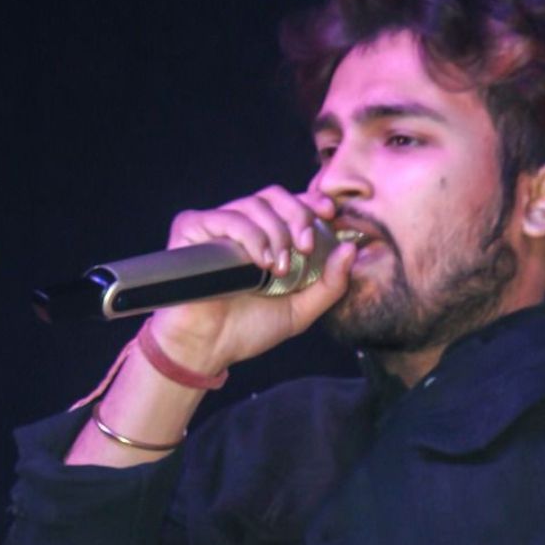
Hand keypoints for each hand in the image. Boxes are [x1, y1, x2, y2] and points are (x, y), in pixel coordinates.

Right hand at [149, 185, 357, 374]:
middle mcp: (241, 226)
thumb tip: (352, 249)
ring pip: (254, 205)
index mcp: (265, 238)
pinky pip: (226, 217)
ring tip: (276, 269)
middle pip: (274, 196)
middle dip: (298, 216)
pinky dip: (249, 235)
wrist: (208, 349)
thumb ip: (329, 284)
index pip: (290, 204)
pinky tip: (259, 261)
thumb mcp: (300, 310)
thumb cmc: (248, 329)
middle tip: (306, 248)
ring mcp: (215, 225)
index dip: (311, 200)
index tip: (329, 213)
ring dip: (275, 234)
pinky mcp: (192, 228)